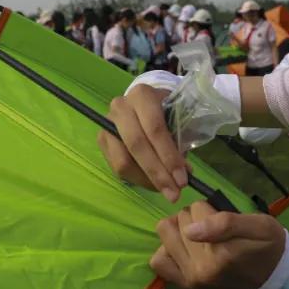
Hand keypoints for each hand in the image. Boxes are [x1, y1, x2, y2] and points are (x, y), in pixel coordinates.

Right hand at [98, 84, 187, 201]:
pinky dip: (138, 179)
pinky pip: (117, 167)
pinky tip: (153, 183)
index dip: (169, 156)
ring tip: (165, 189)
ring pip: (123, 160)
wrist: (143, 105)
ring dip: (146, 180)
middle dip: (157, 173)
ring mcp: (107, 124)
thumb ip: (179, 142)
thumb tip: (185, 172)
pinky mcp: (102, 140)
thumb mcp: (176, 119)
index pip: (155, 128)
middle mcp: (121, 107)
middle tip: (174, 192)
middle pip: (136, 145)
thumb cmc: (165, 112)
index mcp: (143, 95)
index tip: (183, 179)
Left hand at [149, 201, 285, 288]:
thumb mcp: (261, 227)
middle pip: (181, 219)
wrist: (274, 286)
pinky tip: (184, 249)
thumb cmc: (268, 250)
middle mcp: (201, 269)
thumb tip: (190, 229)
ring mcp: (191, 281)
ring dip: (179, 231)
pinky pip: (159, 261)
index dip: (210, 208)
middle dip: (195, 217)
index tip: (223, 218)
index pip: (197, 208)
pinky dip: (168, 250)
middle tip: (214, 229)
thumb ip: (227, 223)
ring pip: (166, 234)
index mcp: (221, 252)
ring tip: (197, 236)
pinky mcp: (185, 288)